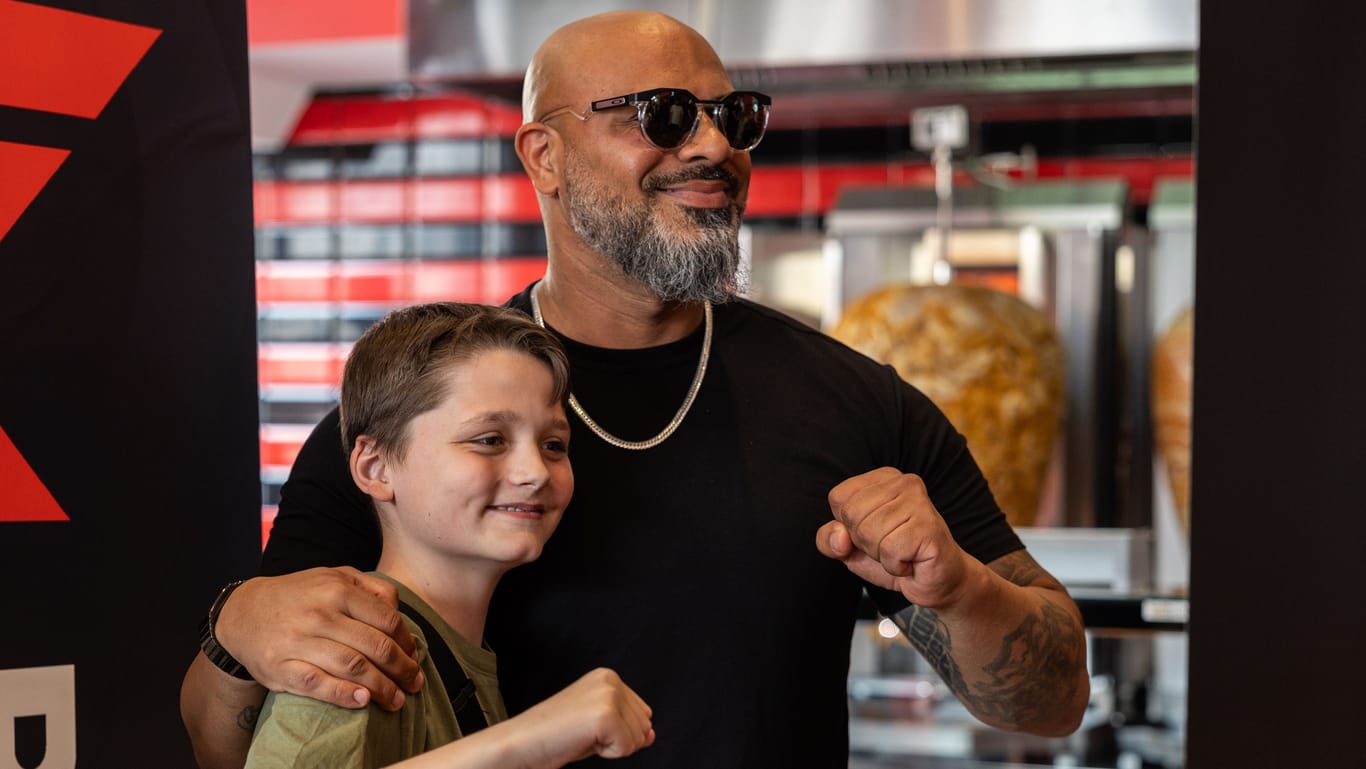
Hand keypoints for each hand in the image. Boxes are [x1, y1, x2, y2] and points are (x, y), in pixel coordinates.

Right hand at [214, 567, 423, 710]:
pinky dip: (344, 694)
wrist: (243, 611)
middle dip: (402, 669)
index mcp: (337, 589)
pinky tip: (364, 701)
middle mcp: (319, 614)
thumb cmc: (299, 595)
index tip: (413, 657)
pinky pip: (318, 684)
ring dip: (381, 687)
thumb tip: (398, 612)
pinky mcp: (281, 667)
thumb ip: (371, 588)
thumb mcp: (334, 576)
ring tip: (397, 700)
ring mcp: (299, 642)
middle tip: (413, 683)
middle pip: (375, 646)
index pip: (387, 620)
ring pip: (352, 666)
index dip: (407, 643)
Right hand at [511, 668, 654, 763]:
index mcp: (607, 677)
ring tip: (581, 737)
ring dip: (611, 747)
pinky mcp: (605, 716)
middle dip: (619, 739)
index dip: (620, 732)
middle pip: (645, 725)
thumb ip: (627, 726)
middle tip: (584, 735)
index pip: (644, 714)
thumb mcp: (598, 727)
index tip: (589, 729)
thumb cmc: (552, 736)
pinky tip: (581, 741)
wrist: (521, 743)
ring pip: (638, 738)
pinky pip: (627, 748)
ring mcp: (608, 696)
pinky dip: (607, 754)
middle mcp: (610, 680)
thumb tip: (651, 735)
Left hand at [815, 467, 971, 609]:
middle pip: (852, 514)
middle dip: (865, 542)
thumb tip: (839, 537)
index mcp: (881, 478)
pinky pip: (890, 550)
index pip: (838, 498)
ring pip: (869, 533)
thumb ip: (828, 539)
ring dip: (881, 555)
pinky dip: (895, 565)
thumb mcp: (849, 547)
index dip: (847, 526)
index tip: (873, 533)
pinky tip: (911, 560)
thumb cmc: (894, 556)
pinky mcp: (929, 526)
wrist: (936, 580)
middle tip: (890, 545)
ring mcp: (919, 502)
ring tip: (902, 552)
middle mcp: (903, 482)